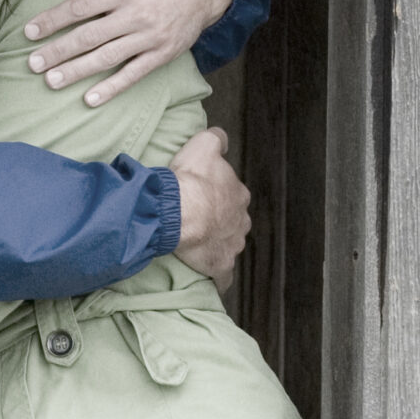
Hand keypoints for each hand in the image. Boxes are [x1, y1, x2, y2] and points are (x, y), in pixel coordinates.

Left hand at [22, 0, 232, 106]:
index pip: (81, 7)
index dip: (52, 19)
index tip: (29, 31)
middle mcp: (136, 14)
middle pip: (89, 36)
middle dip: (58, 51)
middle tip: (33, 63)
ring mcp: (150, 37)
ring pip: (107, 58)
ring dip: (77, 71)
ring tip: (51, 81)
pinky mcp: (162, 54)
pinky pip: (134, 74)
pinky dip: (112, 88)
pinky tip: (90, 99)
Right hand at [169, 127, 250, 284]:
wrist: (178, 214)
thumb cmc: (190, 180)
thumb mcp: (203, 146)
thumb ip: (216, 139)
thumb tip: (222, 139)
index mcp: (239, 195)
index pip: (233, 194)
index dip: (217, 195)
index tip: (202, 197)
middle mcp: (241, 220)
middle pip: (233, 221)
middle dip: (220, 222)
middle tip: (199, 221)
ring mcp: (233, 244)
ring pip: (229, 245)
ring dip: (218, 245)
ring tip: (199, 245)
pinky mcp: (221, 265)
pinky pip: (224, 275)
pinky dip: (220, 278)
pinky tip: (214, 279)